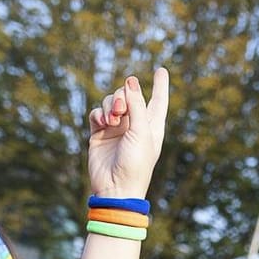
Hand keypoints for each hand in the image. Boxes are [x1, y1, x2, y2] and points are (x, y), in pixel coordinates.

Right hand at [87, 68, 169, 199]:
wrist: (115, 188)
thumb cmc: (136, 163)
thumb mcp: (141, 131)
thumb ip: (136, 104)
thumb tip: (130, 80)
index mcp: (151, 125)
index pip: (158, 100)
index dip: (160, 85)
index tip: (161, 70)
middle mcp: (134, 125)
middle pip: (128, 96)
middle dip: (122, 96)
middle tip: (121, 110)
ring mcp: (116, 129)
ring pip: (111, 102)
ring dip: (110, 106)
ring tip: (111, 120)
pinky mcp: (99, 134)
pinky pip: (97, 114)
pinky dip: (98, 114)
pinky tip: (101, 123)